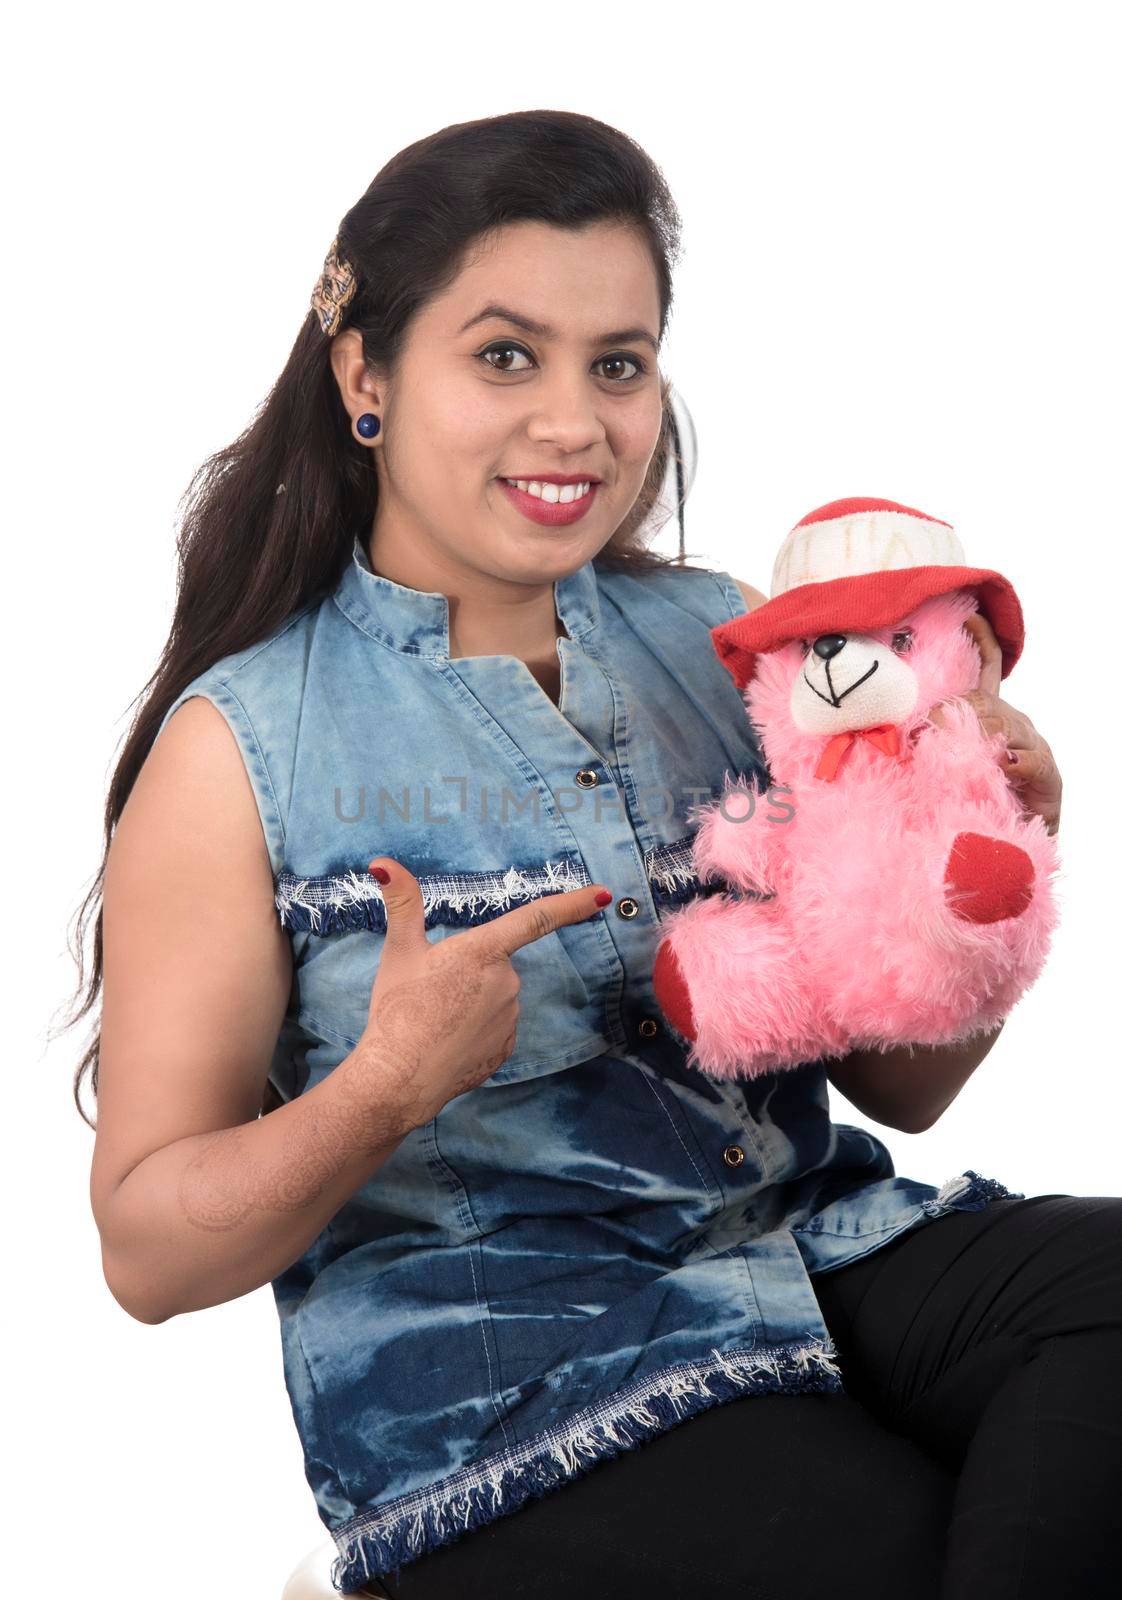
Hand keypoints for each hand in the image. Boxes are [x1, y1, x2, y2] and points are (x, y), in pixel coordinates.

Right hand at [353, 857, 612, 1133]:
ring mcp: (509, 1018)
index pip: (537, 918)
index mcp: (484, 951)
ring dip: (471, 1002)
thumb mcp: (398, 951)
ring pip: (494, 997)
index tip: (605, 895)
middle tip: (431, 993)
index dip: (573, 904)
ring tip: (434, 1019)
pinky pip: (494, 1029)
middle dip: (469, 972)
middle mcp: (507, 982)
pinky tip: (447, 1039)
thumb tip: (382, 863)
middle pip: (495, 965)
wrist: (398, 1079)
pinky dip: (473, 1030)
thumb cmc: (398, 1010)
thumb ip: (401, 902)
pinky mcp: (505, 1050)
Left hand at [926, 612, 1061, 835]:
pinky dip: (1016, 761)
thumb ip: (933, 744)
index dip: (982, 642)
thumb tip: (897, 733)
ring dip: (981, 732)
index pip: (988, 671)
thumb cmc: (977, 795)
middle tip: (932, 723)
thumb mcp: (952, 763)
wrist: (1014, 834)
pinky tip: (1005, 764)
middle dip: (960, 709)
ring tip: (963, 743)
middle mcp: (1013, 723)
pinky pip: (1031, 760)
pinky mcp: (1046, 774)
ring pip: (1006, 725)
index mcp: (991, 715)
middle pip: (987, 701)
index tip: (970, 618)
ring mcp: (1031, 746)